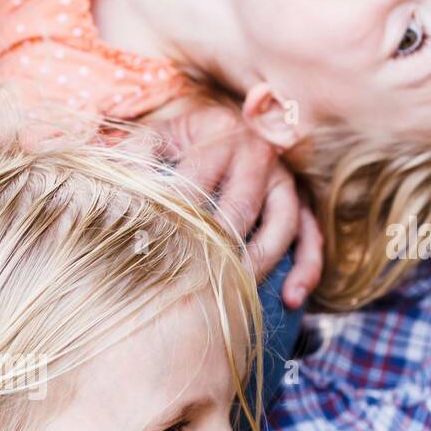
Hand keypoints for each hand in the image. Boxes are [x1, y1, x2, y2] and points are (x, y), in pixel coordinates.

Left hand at [148, 101, 321, 308]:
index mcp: (220, 132)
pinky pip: (310, 237)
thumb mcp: (154, 138)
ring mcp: (283, 178)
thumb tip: (120, 186)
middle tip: (192, 281)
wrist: (213, 130)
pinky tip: (292, 299)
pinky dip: (306, 268)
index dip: (175, 212)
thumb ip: (135, 155)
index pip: (197, 177)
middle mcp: (258, 151)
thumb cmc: (176, 143)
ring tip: (238, 293)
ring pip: (283, 223)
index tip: (154, 245)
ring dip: (262, 261)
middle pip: (241, 205)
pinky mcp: (300, 201)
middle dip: (218, 246)